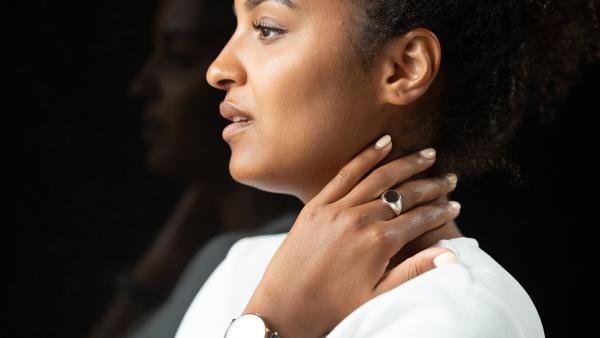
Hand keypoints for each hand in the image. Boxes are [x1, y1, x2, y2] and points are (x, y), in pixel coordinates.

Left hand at [243, 135, 460, 337]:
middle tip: (450, 179)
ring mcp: (336, 209)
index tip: (455, 205)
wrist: (285, 307)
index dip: (441, 211)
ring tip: (427, 155)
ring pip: (379, 178)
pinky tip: (384, 143)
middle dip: (431, 186)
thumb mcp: (378, 294)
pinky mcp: (316, 205)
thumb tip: (451, 254)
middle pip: (404, 195)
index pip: (419, 218)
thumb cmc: (333, 307)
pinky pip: (345, 173)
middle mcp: (359, 220)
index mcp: (378, 243)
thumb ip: (414, 269)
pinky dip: (366, 156)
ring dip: (406, 164)